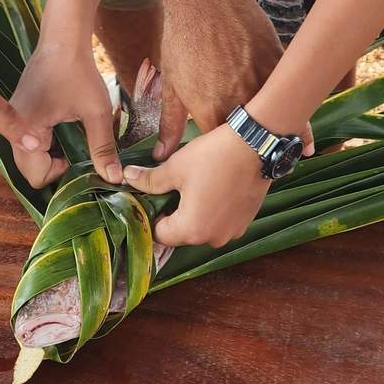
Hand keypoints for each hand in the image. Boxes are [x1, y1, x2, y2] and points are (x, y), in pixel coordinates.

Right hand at [9, 36, 121, 186]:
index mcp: (26, 130)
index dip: (60, 174)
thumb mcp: (96, 112)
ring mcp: (12, 119)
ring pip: (27, 155)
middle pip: (28, 169)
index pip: (35, 177)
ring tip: (72, 139)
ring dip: (49, 155)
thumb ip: (103, 147)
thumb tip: (114, 178)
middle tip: (76, 151)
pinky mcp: (18, 113)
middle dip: (53, 167)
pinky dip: (44, 143)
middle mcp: (12, 127)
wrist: (63, 39)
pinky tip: (63, 129)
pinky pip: (27, 140)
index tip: (78, 157)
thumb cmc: (79, 72)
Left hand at [122, 126, 268, 247]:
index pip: (160, 234)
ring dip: (195, 211)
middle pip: (182, 232)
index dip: (152, 215)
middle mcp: (213, 238)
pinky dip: (215, 209)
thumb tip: (127, 178)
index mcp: (191, 230)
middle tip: (173, 186)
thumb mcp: (175, 167)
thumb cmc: (214, 157)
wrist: (256, 145)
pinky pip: (221, 221)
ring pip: (203, 226)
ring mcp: (233, 231)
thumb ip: (149, 180)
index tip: (152, 197)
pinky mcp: (246, 221)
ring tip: (196, 184)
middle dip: (174, 212)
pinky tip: (215, 186)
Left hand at [156, 0, 284, 159]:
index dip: (226, 158)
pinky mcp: (277, 61)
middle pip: (254, 137)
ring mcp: (261, 80)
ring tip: (288, 149)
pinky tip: (298, 124)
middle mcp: (239, 100)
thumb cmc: (182, 38)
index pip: (223, 150)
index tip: (228, 161)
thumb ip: (170, 124)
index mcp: (210, 110)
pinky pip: (288, 92)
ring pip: (276, 117)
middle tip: (259, 159)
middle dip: (255, 149)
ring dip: (279, 132)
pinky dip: (293, 108)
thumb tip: (160, 156)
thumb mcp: (171, 84)